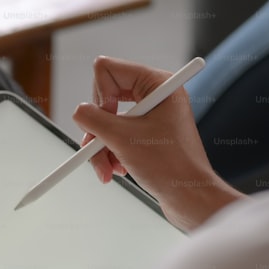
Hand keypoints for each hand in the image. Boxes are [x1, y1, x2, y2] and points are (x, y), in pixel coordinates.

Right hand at [74, 57, 241, 229]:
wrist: (190, 199)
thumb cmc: (169, 167)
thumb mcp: (121, 138)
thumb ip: (92, 119)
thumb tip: (79, 112)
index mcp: (158, 83)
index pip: (107, 69)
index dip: (99, 95)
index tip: (109, 119)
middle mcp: (156, 95)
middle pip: (104, 97)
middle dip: (98, 128)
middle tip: (100, 147)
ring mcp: (152, 115)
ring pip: (107, 121)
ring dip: (102, 147)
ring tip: (108, 170)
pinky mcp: (147, 135)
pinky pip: (116, 136)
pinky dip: (110, 154)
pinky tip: (116, 170)